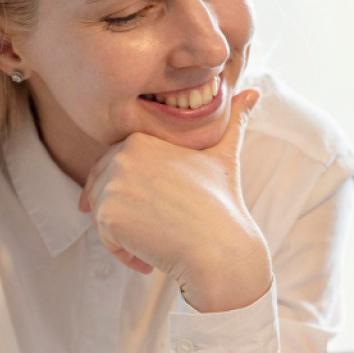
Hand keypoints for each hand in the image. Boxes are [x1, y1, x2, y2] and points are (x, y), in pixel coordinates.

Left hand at [77, 88, 271, 312]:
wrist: (220, 247)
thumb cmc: (224, 203)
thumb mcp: (225, 156)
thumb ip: (231, 123)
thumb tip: (252, 93)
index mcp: (141, 138)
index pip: (114, 164)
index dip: (130, 190)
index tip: (154, 210)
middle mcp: (122, 155)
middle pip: (103, 188)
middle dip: (124, 211)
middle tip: (158, 230)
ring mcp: (112, 184)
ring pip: (101, 212)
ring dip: (124, 233)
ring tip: (157, 243)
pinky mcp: (107, 215)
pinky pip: (104, 236)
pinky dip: (122, 252)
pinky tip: (148, 260)